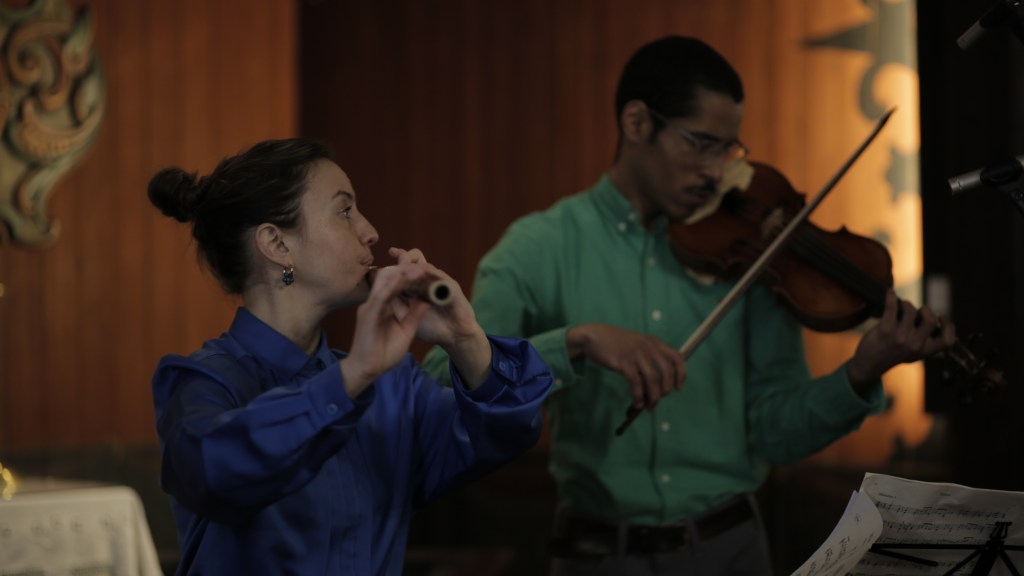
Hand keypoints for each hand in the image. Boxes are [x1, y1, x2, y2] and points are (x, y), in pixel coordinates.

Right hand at [340, 259, 434, 396]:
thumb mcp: (406, 330)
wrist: (367, 370)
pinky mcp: (367, 315)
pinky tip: (402, 279)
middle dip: (406, 270)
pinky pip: (380, 296)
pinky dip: (391, 286)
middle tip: (423, 264)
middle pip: (389, 279)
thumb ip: (415, 314)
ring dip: (401, 274)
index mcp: (383, 306)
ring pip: (384, 283)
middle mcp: (375, 303)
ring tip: (417, 268)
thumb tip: (428, 300)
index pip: (396, 285)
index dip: (410, 277)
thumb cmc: (384, 353)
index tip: (427, 272)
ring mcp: (370, 307)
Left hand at [372, 248, 491, 388]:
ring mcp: (442, 283)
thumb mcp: (408, 315)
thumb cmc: (432, 328)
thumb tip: (382, 290)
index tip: (389, 253)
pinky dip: (430, 275)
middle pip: (418, 261)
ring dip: (414, 265)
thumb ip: (397, 302)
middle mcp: (430, 281)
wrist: (454, 338)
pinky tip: (420, 273)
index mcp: (419, 286)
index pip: (407, 269)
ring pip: (427, 267)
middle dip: (405, 256)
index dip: (398, 260)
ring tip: (402, 264)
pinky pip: (440, 278)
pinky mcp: (452, 289)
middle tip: (394, 253)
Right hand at [567, 323, 686, 409]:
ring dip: (653, 396)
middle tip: (659, 399)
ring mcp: (636, 353)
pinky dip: (638, 395)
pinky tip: (638, 403)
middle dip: (666, 389)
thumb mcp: (638, 345)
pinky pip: (636, 382)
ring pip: (652, 379)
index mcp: (654, 342)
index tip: (678, 388)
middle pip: (667, 371)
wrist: (594, 337)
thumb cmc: (616, 344)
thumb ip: (649, 358)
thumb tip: (658, 383)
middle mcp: (648, 346)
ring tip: (649, 406)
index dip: (681, 374)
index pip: (677, 357)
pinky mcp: (623, 361)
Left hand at [846, 290, 955, 389]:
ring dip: (905, 304)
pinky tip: (890, 293)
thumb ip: (925, 341)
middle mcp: (914, 345)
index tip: (941, 317)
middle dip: (925, 310)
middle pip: (930, 320)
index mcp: (924, 351)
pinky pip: (892, 306)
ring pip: (910, 310)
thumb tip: (936, 319)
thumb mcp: (913, 353)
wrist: (868, 365)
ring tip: (900, 307)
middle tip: (917, 311)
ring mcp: (900, 338)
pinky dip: (891, 296)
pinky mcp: (885, 330)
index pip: (947, 341)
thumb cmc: (892, 354)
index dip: (949, 326)